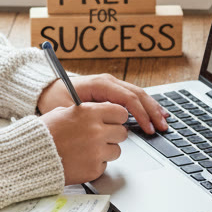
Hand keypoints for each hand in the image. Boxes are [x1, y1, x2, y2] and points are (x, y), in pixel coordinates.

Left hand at [37, 73, 169, 134]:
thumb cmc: (55, 99)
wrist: (47, 90)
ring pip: (139, 94)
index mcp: (100, 83)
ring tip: (164, 122)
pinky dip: (146, 106)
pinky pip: (133, 97)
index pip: (127, 98)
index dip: (140, 114)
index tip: (147, 128)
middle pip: (138, 94)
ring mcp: (112, 86)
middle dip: (152, 111)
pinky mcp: (112, 92)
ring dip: (152, 108)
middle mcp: (109, 82)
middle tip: (162, 127)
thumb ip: (89, 114)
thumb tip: (107, 123)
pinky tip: (155, 114)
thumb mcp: (69, 108)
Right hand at [40, 103, 129, 183]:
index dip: (117, 118)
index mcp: (90, 113)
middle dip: (113, 135)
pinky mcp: (94, 169)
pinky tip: (81, 160)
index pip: (121, 113)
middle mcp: (96, 131)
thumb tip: (102, 112)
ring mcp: (96, 152)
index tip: (113, 121)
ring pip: (116, 151)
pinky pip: (104, 165)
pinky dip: (95, 164)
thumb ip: (86, 112)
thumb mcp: (63, 112)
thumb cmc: (44, 134)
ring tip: (87, 150)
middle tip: (101, 137)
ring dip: (106, 151)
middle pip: (122, 133)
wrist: (32, 157)